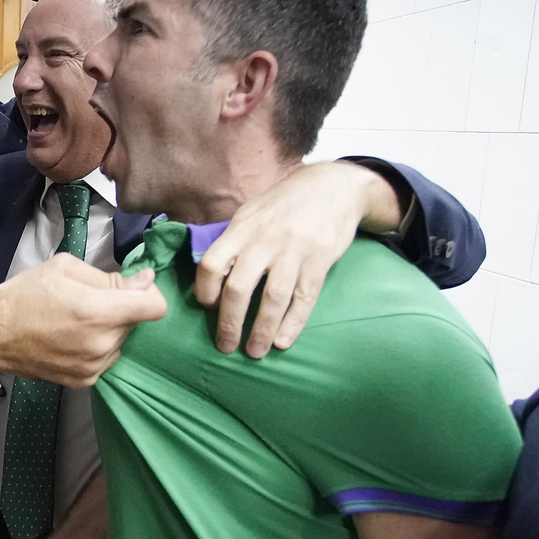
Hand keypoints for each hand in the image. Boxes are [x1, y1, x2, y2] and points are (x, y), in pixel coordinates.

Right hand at [0, 253, 166, 389]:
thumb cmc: (25, 295)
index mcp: (99, 311)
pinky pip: (106, 359)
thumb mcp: (66, 268)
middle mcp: (101, 344)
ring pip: (121, 342)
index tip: (133, 288)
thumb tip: (145, 280)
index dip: (148, 293)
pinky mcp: (84, 381)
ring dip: (109, 330)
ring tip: (76, 322)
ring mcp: (94, 367)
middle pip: (136, 323)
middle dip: (121, 310)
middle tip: (88, 302)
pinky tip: (71, 339)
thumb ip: (110, 277)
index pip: (156, 307)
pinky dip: (97, 348)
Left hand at [195, 161, 399, 357]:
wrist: (332, 186)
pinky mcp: (320, 261)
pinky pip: (304, 298)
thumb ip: (232, 241)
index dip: (205, 290)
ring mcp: (294, 251)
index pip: (212, 264)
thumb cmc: (284, 205)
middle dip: (230, 323)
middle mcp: (265, 241)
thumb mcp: (251, 213)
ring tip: (255, 352)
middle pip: (239, 288)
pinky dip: (293, 323)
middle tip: (226, 346)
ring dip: (262, 330)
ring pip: (273, 298)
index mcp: (242, 229)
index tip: (207, 307)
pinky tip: (283, 342)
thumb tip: (210, 276)